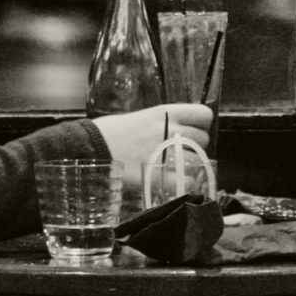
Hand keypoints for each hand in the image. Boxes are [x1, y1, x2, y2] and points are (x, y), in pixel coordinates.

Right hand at [91, 103, 212, 175]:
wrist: (92, 149)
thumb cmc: (111, 132)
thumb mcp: (139, 118)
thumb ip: (161, 124)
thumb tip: (177, 130)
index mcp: (164, 113)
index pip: (203, 114)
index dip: (202, 123)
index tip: (195, 129)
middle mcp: (170, 130)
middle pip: (203, 139)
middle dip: (196, 146)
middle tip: (181, 152)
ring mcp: (167, 154)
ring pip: (198, 160)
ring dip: (191, 165)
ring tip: (175, 167)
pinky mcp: (161, 176)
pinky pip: (188, 181)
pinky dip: (185, 183)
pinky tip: (174, 181)